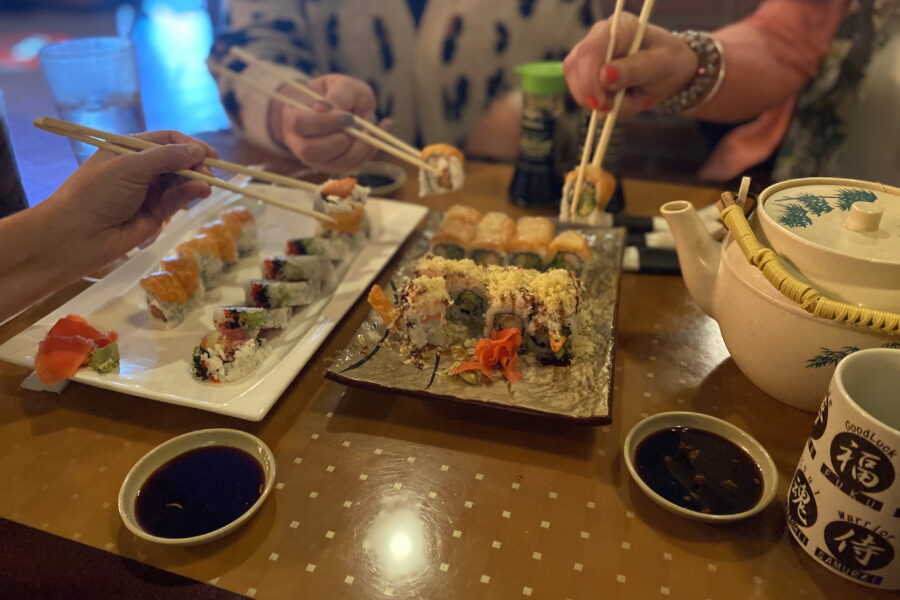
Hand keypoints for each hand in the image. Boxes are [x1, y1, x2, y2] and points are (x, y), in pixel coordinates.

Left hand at [38, 130, 216, 273]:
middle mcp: (141, 168)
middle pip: (178, 160)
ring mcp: (150, 191)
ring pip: (182, 180)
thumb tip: (198, 151)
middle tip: (212, 171)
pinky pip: (179, 199)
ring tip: (207, 185)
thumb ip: (167, 157)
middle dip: (196, 164)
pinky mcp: (157, 213)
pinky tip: (200, 192)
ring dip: (196, 180)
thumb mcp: (130, 166)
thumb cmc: (97, 193)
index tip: (209, 153)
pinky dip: (191, 194)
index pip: (167, 139)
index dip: (189, 144)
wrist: (77, 235)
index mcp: (129, 149)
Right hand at [270, 74, 389, 172]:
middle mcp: (299, 143)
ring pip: (336, 163)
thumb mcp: (342, 84)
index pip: (299, 124)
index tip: (347, 115)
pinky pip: (353, 165)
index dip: (325, 122)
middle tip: (357, 122)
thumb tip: (325, 107)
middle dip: (342, 139)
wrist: (343, 106)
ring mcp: (317, 159)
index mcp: (293, 116)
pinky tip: (383, 126)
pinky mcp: (335, 167)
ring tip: (370, 122)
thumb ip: (338, 95)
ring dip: (360, 144)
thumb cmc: (339, 92)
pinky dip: (371, 148)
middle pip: (312, 151)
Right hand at [564, 12, 697, 116]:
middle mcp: (600, 36)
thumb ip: (633, 70)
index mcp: (620, 28)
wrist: (670, 70)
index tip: (600, 103)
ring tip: (621, 102)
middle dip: (590, 93)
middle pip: (575, 65)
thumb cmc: (668, 64)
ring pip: (575, 80)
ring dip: (594, 99)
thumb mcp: (659, 68)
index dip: (589, 78)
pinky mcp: (585, 70)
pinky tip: (614, 101)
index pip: (591, 50)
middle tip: (610, 108)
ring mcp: (589, 53)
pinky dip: (596, 102)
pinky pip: (580, 90)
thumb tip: (605, 76)